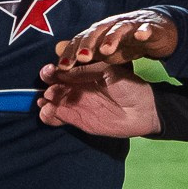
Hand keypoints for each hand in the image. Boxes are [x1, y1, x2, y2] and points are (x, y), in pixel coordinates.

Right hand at [36, 63, 160, 137]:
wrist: (142, 111)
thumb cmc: (129, 86)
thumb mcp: (109, 71)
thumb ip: (86, 70)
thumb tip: (62, 69)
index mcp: (83, 72)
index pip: (62, 69)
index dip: (53, 70)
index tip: (50, 71)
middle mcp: (76, 86)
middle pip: (53, 84)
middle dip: (47, 84)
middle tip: (49, 89)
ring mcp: (75, 103)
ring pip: (51, 101)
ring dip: (45, 101)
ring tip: (47, 102)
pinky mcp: (76, 119)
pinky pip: (56, 117)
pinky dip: (48, 116)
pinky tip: (48, 113)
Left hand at [48, 9, 177, 71]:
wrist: (156, 28)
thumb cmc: (125, 41)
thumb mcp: (101, 48)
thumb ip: (81, 50)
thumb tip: (56, 50)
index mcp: (98, 33)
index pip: (81, 41)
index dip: (72, 52)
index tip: (62, 67)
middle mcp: (111, 26)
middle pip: (97, 32)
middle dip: (88, 44)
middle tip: (82, 57)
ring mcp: (130, 25)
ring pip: (119, 29)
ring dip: (112, 38)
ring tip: (106, 49)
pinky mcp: (149, 26)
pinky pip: (146, 28)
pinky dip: (143, 31)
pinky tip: (141, 36)